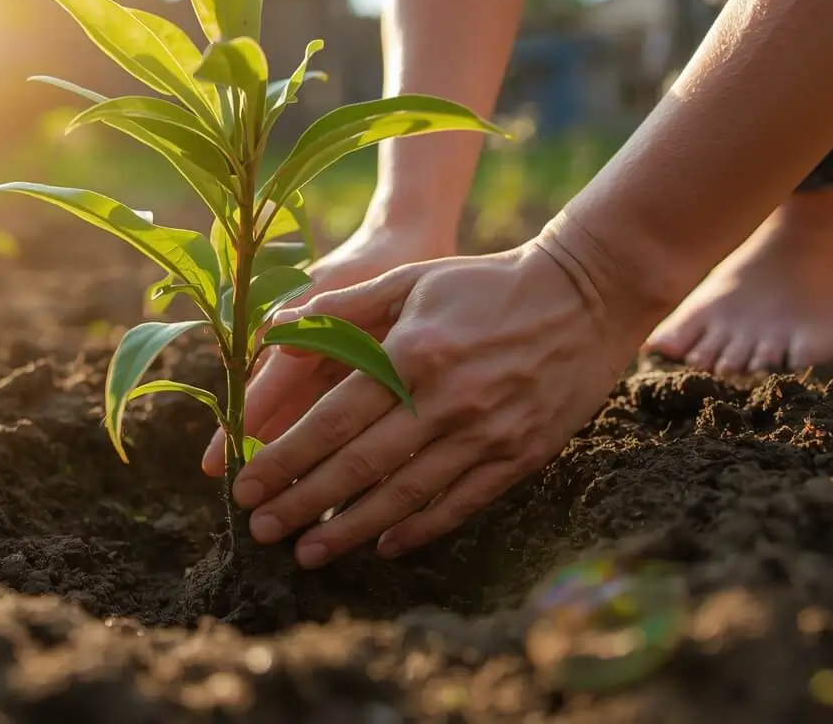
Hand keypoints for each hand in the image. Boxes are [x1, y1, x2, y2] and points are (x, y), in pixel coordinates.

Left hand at [228, 237, 642, 568]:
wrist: (586, 296)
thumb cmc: (484, 283)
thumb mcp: (410, 279)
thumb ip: (342, 309)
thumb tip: (276, 334)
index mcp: (411, 353)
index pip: (331, 420)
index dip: (284, 458)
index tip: (245, 484)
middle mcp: (445, 401)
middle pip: (357, 466)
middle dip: (301, 502)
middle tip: (260, 528)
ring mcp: (486, 433)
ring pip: (403, 496)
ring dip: (349, 529)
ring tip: (307, 553)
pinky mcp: (519, 455)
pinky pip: (459, 504)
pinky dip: (419, 529)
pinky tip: (384, 545)